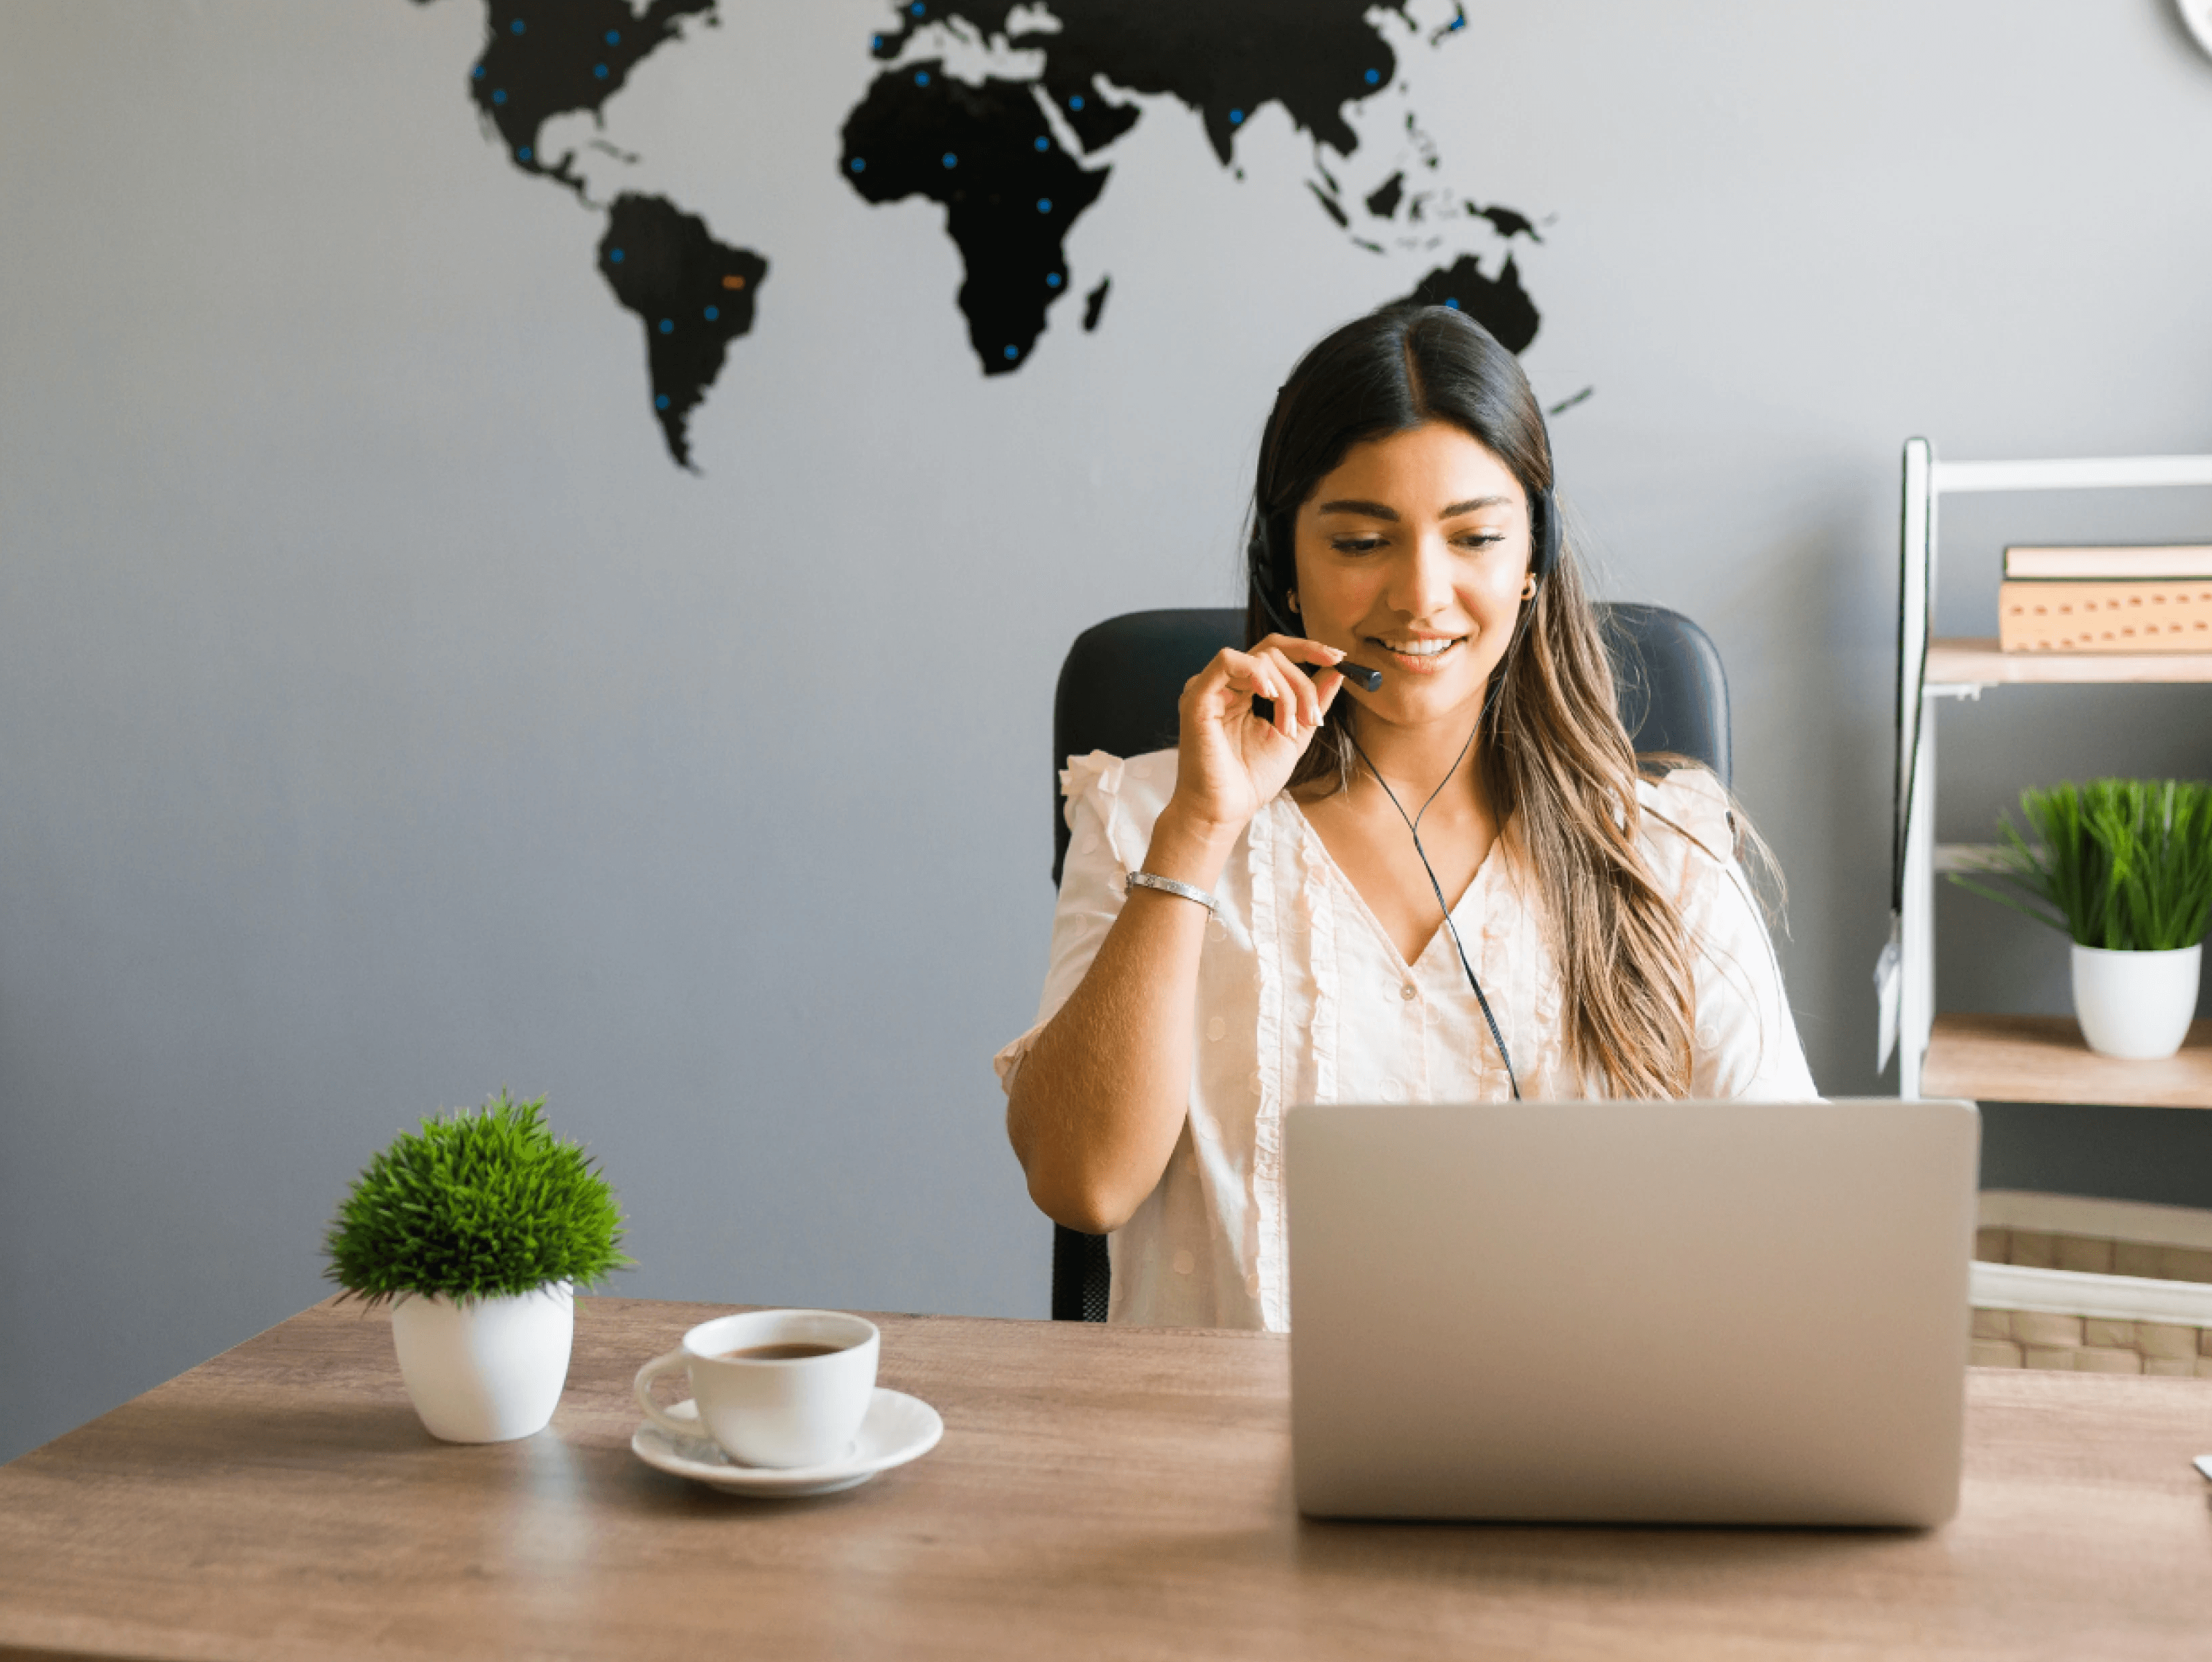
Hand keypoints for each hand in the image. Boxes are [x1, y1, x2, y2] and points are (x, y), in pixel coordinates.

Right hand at [1158, 635, 1347, 860]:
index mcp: (1243, 691)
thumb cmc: (1251, 780)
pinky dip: (1256, 671)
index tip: (1339, 658)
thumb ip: (1312, 702)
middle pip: (1271, 653)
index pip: (1274, 653)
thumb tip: (1336, 670)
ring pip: (1258, 658)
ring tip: (1288, 727)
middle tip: (1313, 717)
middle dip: (1302, 682)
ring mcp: (1209, 688)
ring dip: (1287, 689)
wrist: (1225, 811)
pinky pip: (1227, 661)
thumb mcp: (1294, 735)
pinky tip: (1270, 696)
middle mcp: (1225, 685)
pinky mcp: (1197, 697)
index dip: (1308, 649)